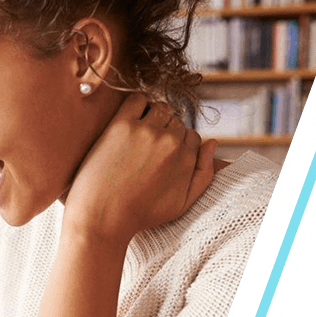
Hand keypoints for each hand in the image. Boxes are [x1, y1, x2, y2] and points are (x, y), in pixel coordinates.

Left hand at [64, 95, 216, 242]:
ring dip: (153, 116)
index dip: (178, 144)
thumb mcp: (182, 204)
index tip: (161, 156)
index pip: (192, 136)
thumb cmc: (141, 214)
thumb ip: (204, 174)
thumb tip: (213, 142)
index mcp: (187, 158)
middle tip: (147, 148)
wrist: (102, 217)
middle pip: (176, 121)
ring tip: (139, 134)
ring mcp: (146, 131)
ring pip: (160, 108)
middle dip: (166, 131)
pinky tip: (130, 119)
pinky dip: (137, 103)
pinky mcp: (121, 126)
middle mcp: (170, 141)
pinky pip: (136, 99)